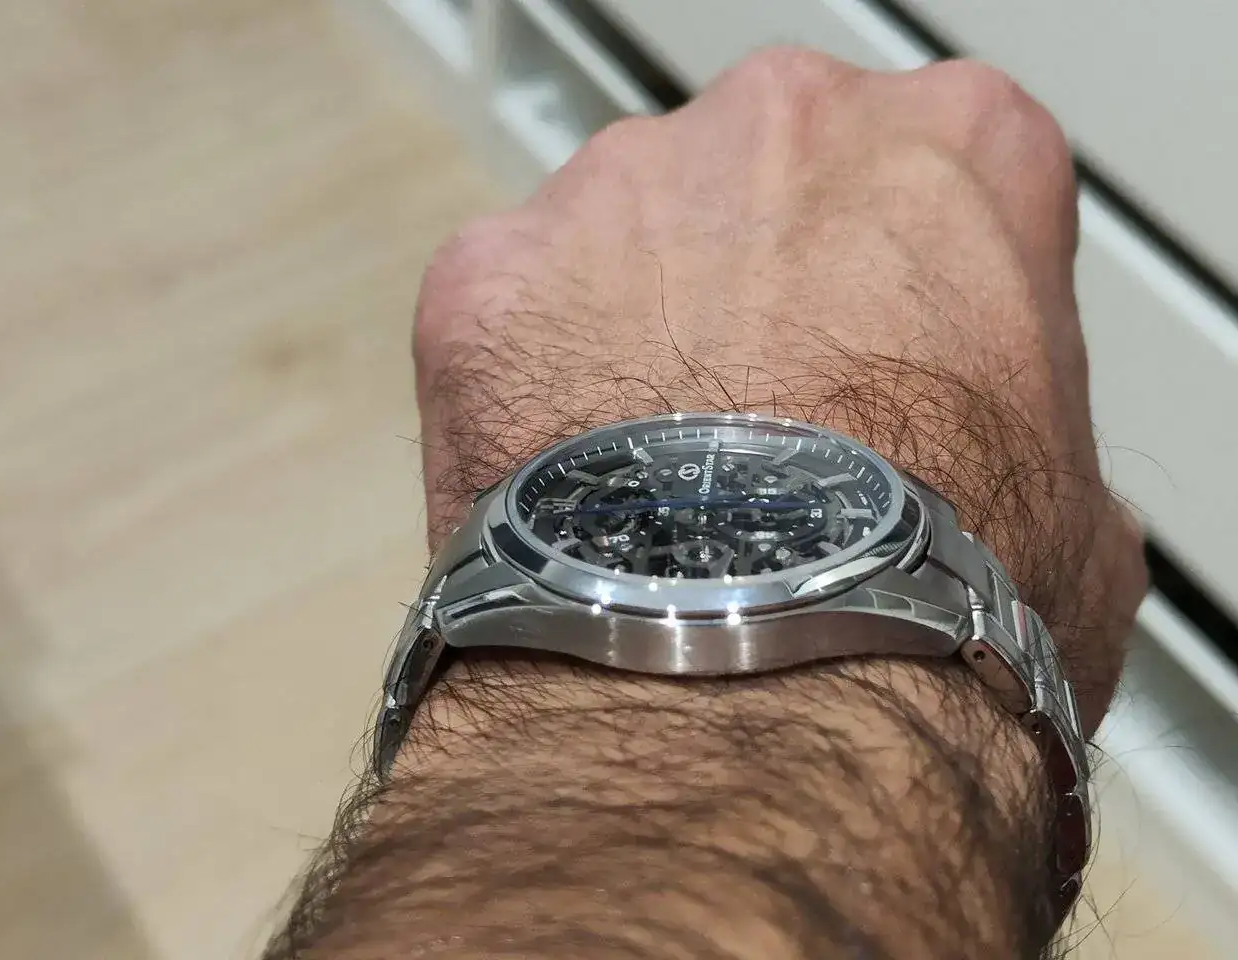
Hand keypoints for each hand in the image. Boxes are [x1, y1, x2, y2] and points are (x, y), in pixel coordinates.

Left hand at [412, 49, 1144, 731]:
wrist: (765, 695)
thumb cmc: (936, 610)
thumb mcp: (1074, 508)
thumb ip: (1015, 414)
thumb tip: (979, 464)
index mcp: (953, 151)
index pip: (930, 181)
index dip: (906, 294)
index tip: (886, 363)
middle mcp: (776, 133)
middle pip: (761, 188)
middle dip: (763, 290)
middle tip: (766, 427)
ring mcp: (615, 194)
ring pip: (621, 241)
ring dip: (636, 333)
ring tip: (658, 481)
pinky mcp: (488, 278)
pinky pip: (507, 313)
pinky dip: (524, 388)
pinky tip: (566, 491)